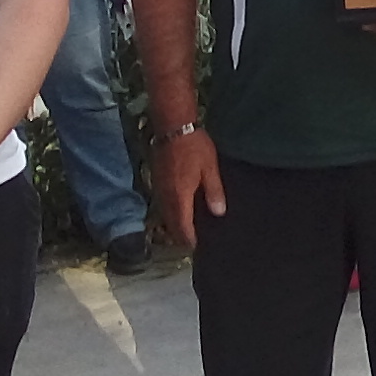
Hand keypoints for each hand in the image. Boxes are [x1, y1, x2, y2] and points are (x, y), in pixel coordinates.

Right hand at [155, 128, 226, 248]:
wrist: (173, 127)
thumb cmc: (194, 147)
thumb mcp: (210, 168)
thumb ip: (214, 192)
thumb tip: (218, 213)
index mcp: (179, 197)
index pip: (182, 227)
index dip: (190, 240)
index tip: (199, 247)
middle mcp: (166, 198)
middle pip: (171, 225)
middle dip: (182, 236)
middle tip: (196, 242)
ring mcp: (159, 190)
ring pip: (166, 216)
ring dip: (176, 225)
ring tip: (190, 229)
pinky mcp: (157, 182)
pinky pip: (163, 205)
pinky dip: (172, 213)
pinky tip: (182, 210)